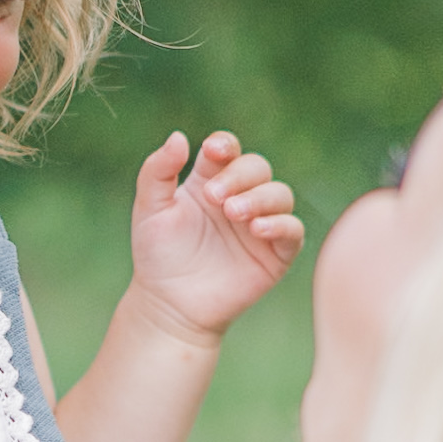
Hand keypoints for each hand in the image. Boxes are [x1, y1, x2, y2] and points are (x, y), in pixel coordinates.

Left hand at [129, 131, 304, 342]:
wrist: (169, 305)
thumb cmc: (157, 255)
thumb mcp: (149, 209)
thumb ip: (157, 171)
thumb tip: (179, 136)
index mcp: (209, 181)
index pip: (227, 150)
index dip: (224, 146)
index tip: (212, 152)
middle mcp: (239, 198)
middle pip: (257, 167)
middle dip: (239, 176)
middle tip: (214, 198)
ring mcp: (260, 225)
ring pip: (280, 194)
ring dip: (260, 197)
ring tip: (234, 213)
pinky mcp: (276, 254)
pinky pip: (293, 230)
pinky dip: (281, 224)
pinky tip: (257, 230)